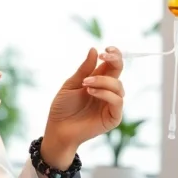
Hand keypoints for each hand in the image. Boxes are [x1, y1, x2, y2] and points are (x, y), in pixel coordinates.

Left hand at [41, 47, 124, 164]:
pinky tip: (91, 92)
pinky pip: (117, 101)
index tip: (106, 49)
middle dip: (114, 61)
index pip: (112, 65)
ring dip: (103, 80)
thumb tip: (94, 49)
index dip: (114, 55)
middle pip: (119, 72)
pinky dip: (105, 94)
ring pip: (119, 86)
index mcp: (98, 81)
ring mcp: (111, 104)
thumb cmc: (62, 108)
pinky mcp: (113, 117)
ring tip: (86, 83)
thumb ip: (84, 69)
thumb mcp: (71, 84)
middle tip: (103, 55)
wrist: (58, 129)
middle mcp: (107, 91)